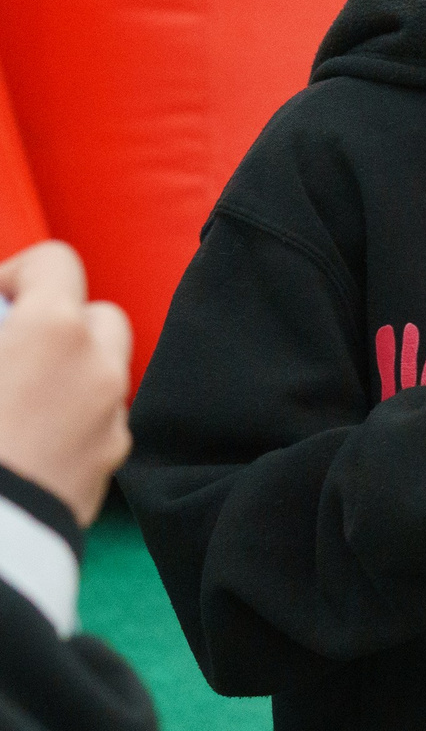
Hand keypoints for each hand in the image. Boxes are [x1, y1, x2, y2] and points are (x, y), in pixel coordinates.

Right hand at [0, 242, 132, 525]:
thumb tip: (4, 316)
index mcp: (54, 331)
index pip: (56, 263)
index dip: (17, 274)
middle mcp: (99, 369)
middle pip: (97, 317)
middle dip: (55, 324)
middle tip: (5, 352)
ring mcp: (111, 420)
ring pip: (102, 374)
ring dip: (66, 372)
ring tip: (11, 398)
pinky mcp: (109, 467)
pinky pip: (98, 423)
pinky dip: (70, 419)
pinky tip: (24, 442)